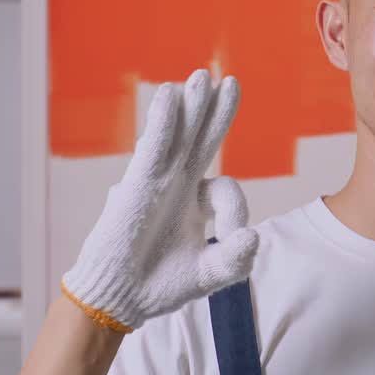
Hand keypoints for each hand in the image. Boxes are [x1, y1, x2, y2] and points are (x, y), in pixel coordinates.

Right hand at [61, 69, 258, 330]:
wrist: (120, 298)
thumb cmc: (162, 284)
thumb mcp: (211, 273)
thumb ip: (236, 258)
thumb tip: (254, 236)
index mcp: (196, 201)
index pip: (226, 187)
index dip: (236, 210)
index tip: (234, 237)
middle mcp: (178, 184)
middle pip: (202, 139)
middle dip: (215, 112)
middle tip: (228, 82)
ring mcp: (157, 181)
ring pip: (179, 135)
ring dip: (192, 105)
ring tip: (202, 76)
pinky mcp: (136, 185)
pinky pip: (153, 147)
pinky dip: (163, 120)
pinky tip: (171, 94)